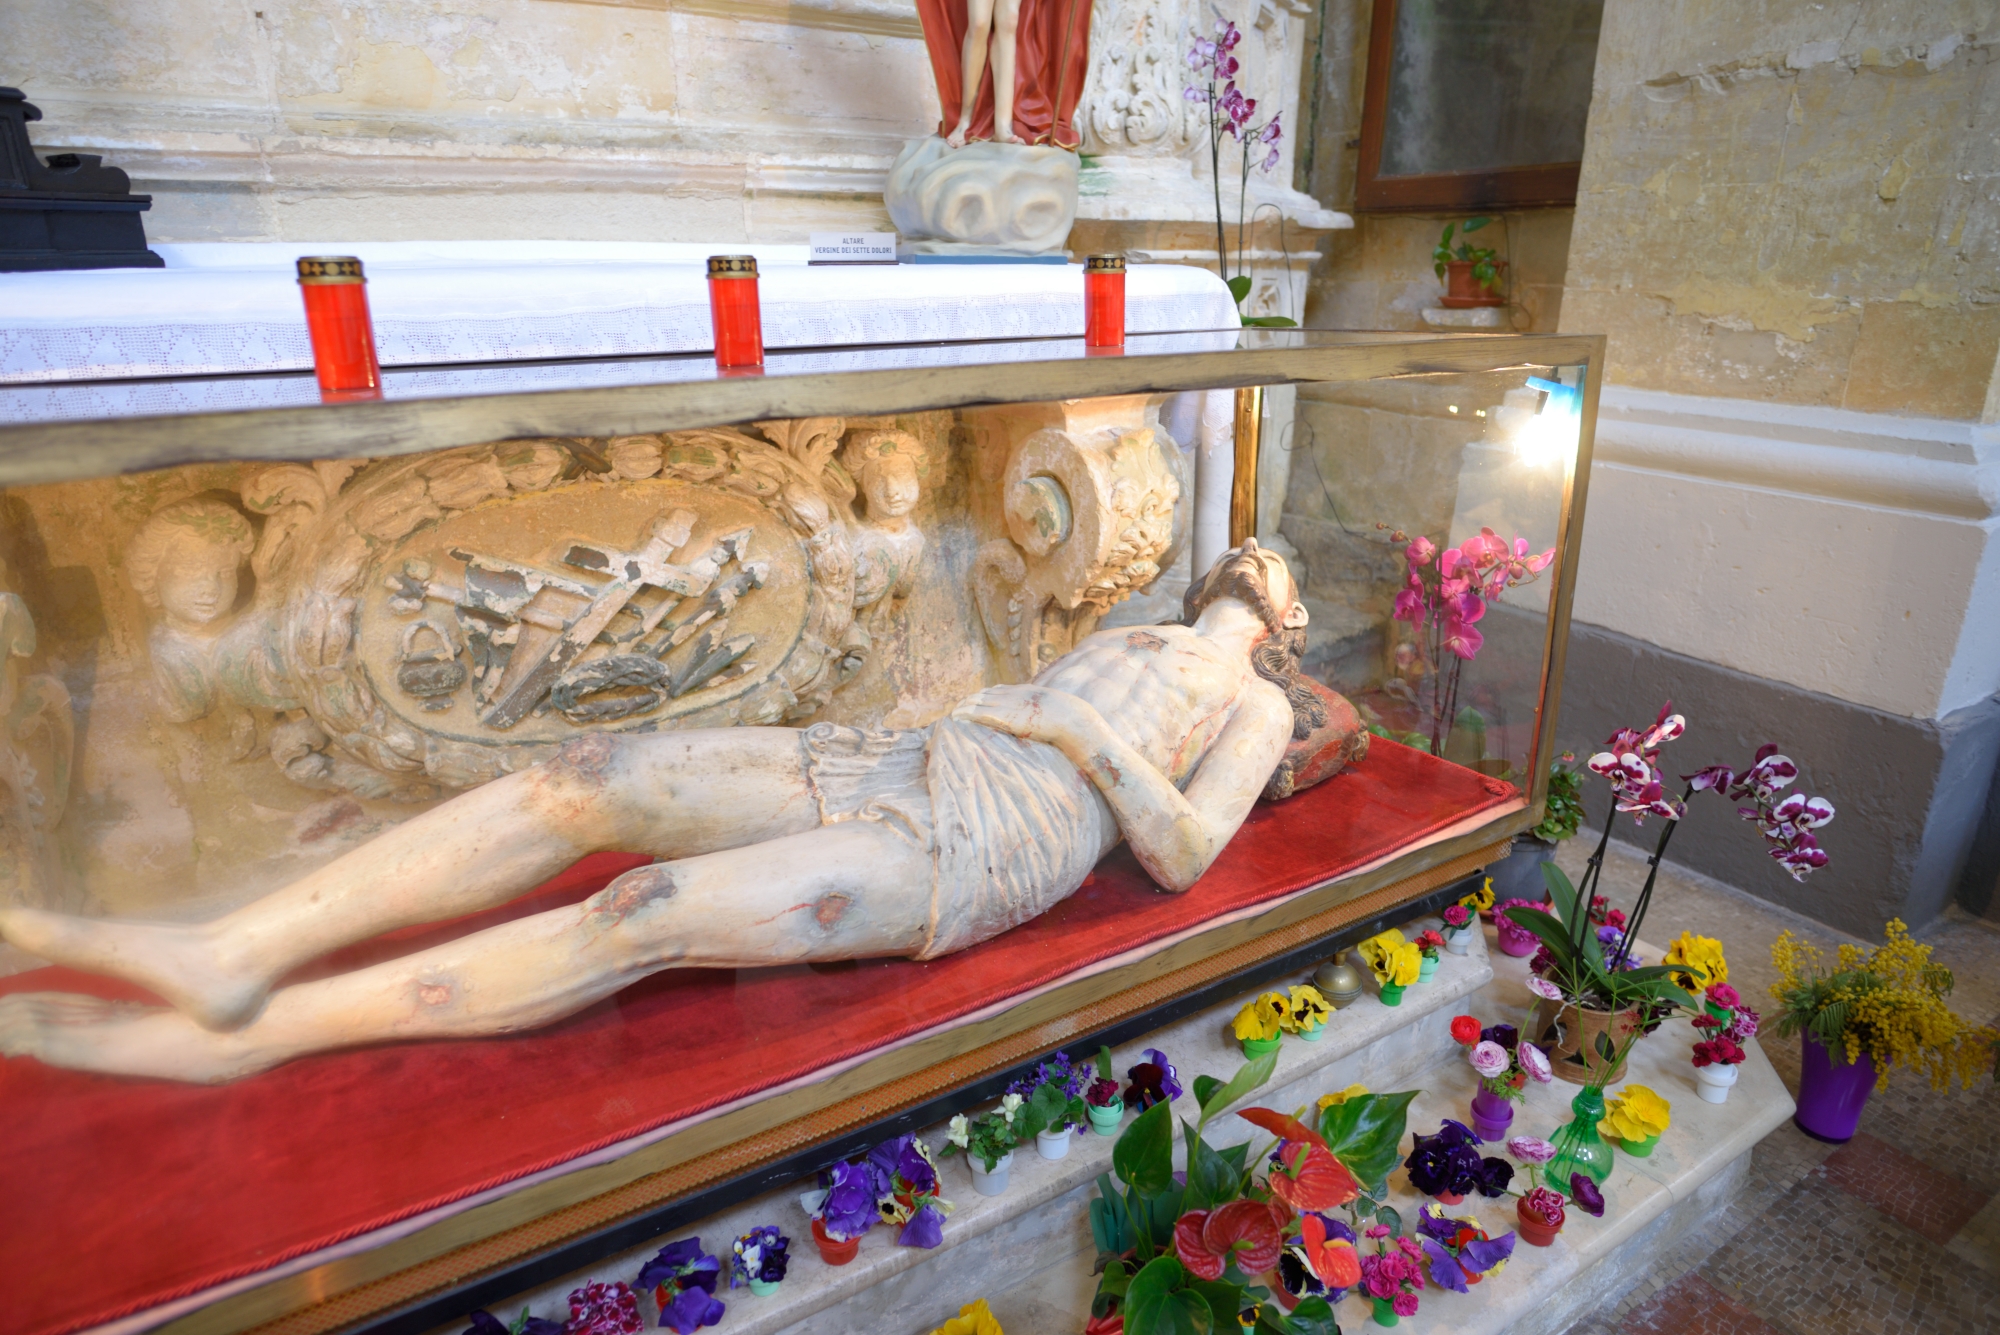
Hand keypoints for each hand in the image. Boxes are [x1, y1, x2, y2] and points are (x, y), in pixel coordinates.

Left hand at [951, 684, 1082, 746]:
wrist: (1067, 716)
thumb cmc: (1066, 717)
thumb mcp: (1054, 709)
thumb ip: (1044, 711)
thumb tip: (1050, 721)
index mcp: (1023, 691)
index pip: (997, 690)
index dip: (984, 695)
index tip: (976, 701)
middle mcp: (1011, 694)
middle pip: (983, 694)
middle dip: (970, 700)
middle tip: (959, 708)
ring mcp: (1006, 703)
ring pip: (977, 701)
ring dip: (963, 707)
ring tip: (954, 713)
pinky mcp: (1002, 716)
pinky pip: (978, 712)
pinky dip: (965, 713)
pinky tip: (956, 717)